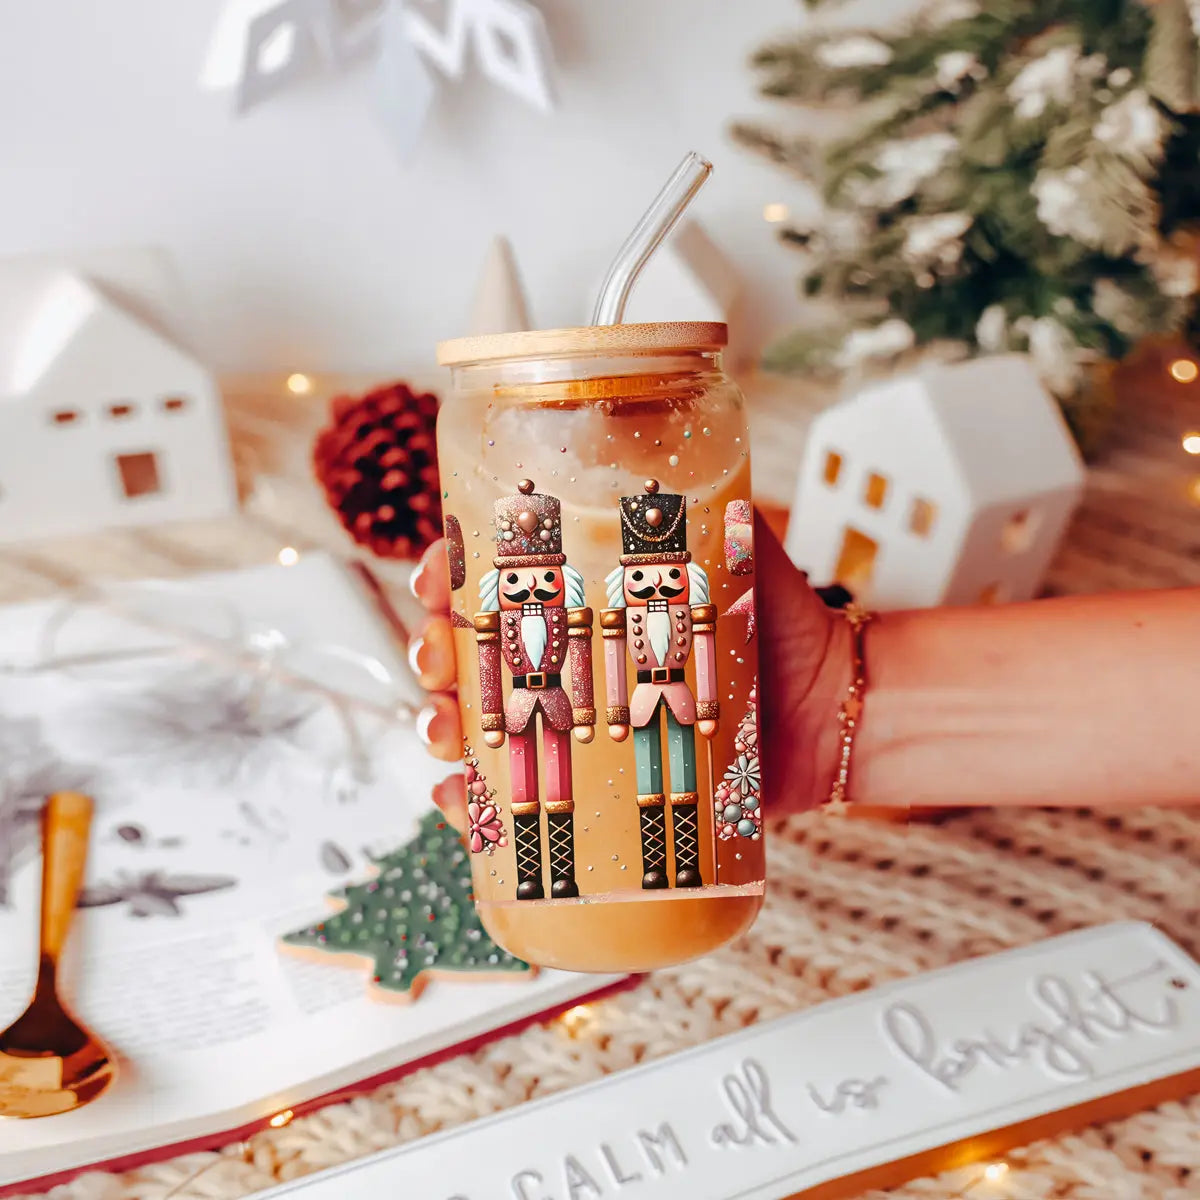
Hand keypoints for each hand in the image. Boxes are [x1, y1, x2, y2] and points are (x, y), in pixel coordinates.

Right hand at [412, 511, 848, 819]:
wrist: (833, 710)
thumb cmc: (784, 626)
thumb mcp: (736, 546)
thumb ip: (699, 500)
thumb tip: (657, 447)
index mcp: (589, 601)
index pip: (496, 581)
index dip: (447, 577)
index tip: (434, 578)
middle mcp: (575, 661)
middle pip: (472, 655)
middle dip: (433, 653)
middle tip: (439, 658)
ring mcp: (582, 725)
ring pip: (483, 726)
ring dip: (443, 726)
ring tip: (446, 730)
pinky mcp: (599, 784)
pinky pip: (524, 799)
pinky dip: (480, 805)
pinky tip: (466, 802)